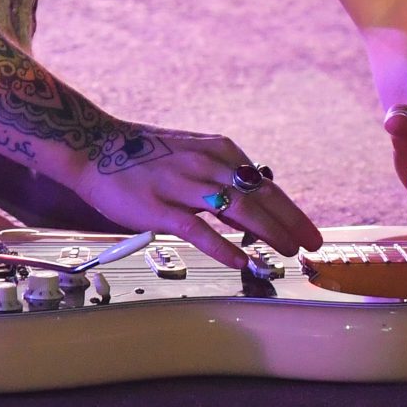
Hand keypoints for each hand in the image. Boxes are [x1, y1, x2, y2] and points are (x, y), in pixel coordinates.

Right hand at [64, 123, 324, 269]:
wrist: (96, 146)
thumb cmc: (146, 154)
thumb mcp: (193, 153)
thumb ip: (221, 175)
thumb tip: (254, 204)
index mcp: (218, 150)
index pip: (265, 184)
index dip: (291, 211)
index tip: (310, 231)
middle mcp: (206, 164)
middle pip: (258, 197)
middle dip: (290, 224)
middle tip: (310, 246)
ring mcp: (182, 185)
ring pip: (236, 210)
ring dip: (267, 233)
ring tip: (286, 253)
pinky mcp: (159, 207)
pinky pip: (197, 229)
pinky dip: (223, 246)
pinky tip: (242, 260)